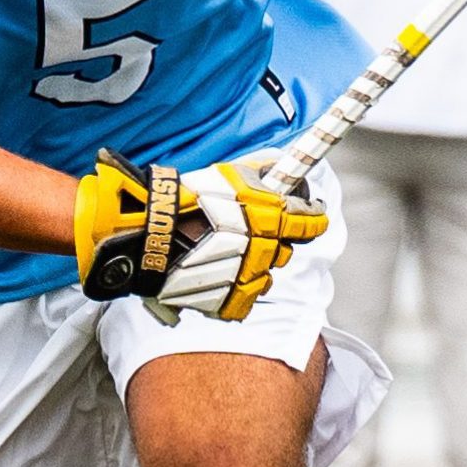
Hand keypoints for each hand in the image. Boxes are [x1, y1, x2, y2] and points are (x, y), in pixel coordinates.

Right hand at [74, 150, 326, 322]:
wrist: (152, 233)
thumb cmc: (189, 199)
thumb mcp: (230, 174)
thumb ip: (262, 171)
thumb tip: (283, 165)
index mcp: (272, 219)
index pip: (310, 222)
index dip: (314, 216)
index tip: (314, 214)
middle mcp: (266, 250)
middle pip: (285, 250)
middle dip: (274, 240)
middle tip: (253, 232)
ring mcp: (248, 279)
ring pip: (266, 276)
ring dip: (255, 265)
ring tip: (229, 253)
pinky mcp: (229, 301)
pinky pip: (244, 298)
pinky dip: (235, 288)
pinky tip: (219, 274)